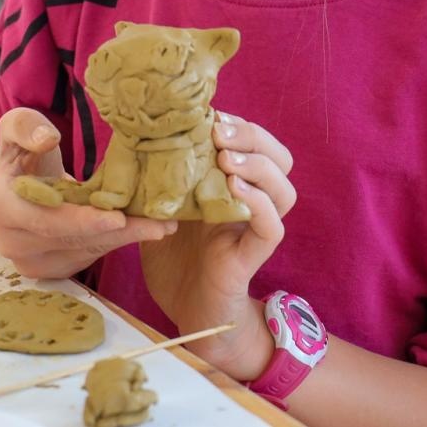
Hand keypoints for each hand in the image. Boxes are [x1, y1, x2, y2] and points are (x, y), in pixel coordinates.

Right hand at [0, 108, 177, 278]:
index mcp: (0, 207)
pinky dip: (118, 244)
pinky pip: (90, 257)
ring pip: (86, 252)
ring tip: (162, 226)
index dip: (81, 221)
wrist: (23, 183)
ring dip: (125, 240)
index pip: (45, 220)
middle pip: (72, 241)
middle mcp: (12, 242)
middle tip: (158, 224)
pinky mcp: (53, 268)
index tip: (117, 217)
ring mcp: (32, 261)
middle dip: (117, 232)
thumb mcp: (18, 127)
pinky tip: (147, 230)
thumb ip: (25, 126)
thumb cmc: (24, 152)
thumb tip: (46, 139)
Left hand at [140, 111, 296, 380]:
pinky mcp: (250, 259)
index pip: (257, 145)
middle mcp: (252, 205)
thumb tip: (141, 136)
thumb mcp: (160, 206)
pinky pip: (271, 228)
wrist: (184, 313)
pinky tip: (234, 189)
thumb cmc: (173, 259)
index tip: (213, 114)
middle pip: (280, 159)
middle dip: (254, 137)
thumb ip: (160, 177)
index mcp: (234, 186)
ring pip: (285, 192)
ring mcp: (254, 231)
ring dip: (259, 167)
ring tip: (226, 159)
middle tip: (219, 131)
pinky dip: (258, 204)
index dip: (241, 126)